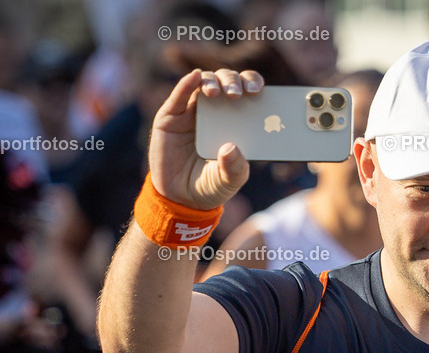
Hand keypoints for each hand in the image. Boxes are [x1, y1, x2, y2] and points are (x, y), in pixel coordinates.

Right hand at [148, 69, 260, 209]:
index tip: (257, 91)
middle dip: (233, 82)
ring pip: (204, 82)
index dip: (253, 84)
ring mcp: (193, 110)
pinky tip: (194, 77)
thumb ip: (235, 168)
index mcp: (237, 120)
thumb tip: (231, 149)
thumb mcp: (228, 181)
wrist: (180, 198)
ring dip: (212, 81)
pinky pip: (179, 95)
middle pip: (227, 81)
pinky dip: (187, 83)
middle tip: (237, 94)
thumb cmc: (210, 185)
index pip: (248, 92)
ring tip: (215, 93)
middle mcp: (216, 110)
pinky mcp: (171, 116)